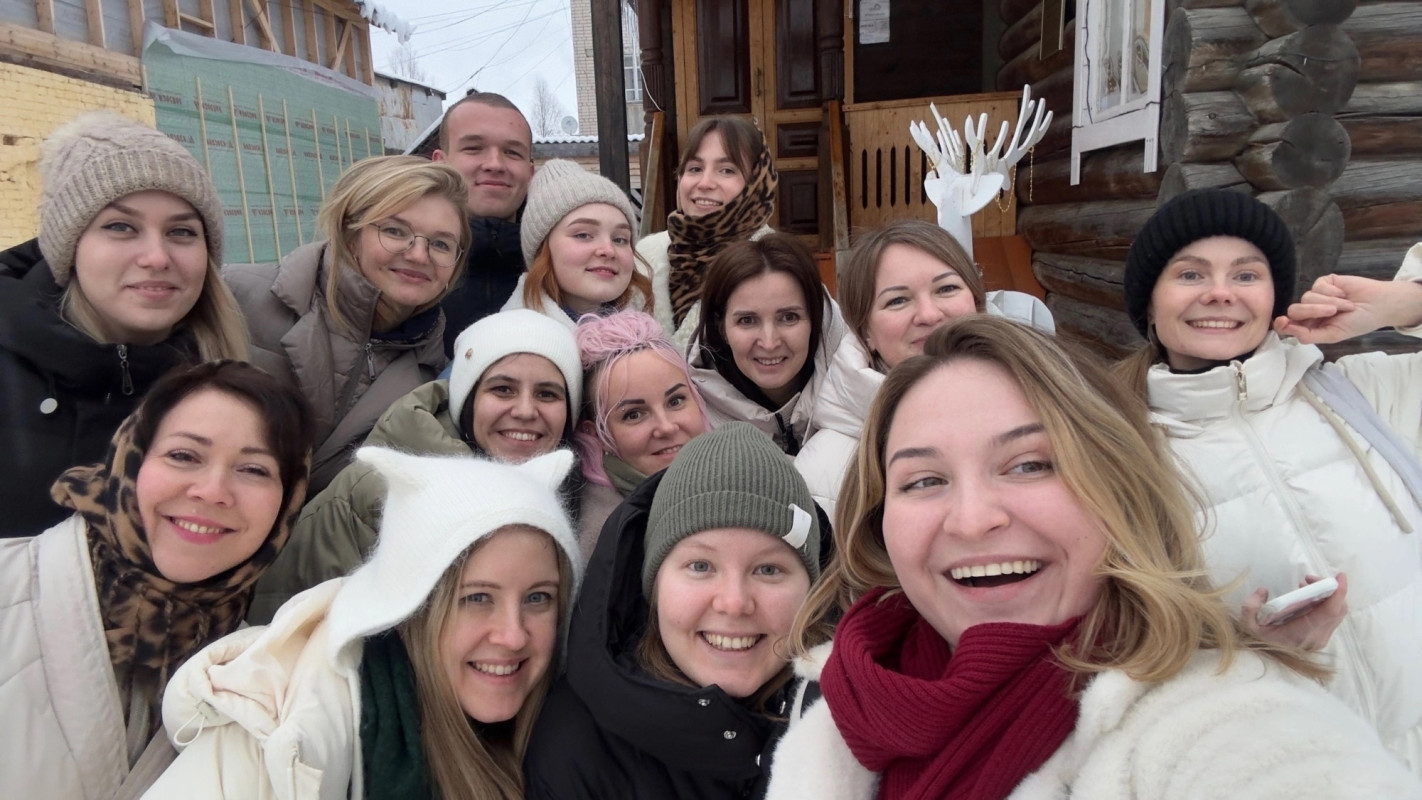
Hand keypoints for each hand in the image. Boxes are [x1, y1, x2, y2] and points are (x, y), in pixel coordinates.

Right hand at [1240, 572, 1347, 650]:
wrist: (1266, 661)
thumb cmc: (1258, 642)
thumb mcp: (1248, 625)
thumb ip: (1250, 607)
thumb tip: (1263, 591)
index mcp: (1304, 633)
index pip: (1330, 611)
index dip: (1339, 592)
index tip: (1339, 576)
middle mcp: (1318, 637)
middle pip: (1338, 609)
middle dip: (1329, 588)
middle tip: (1308, 578)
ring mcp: (1322, 638)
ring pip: (1337, 612)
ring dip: (1328, 595)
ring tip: (1305, 585)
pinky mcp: (1322, 637)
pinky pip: (1332, 616)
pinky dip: (1326, 602)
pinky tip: (1307, 596)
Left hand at [1275, 275, 1421, 343]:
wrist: (1378, 305)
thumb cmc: (1358, 323)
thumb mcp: (1334, 335)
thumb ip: (1310, 336)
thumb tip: (1289, 331)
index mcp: (1310, 326)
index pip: (1288, 325)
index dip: (1282, 324)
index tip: (1282, 321)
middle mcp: (1310, 311)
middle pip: (1295, 310)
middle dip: (1313, 311)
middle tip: (1333, 312)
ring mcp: (1316, 296)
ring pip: (1307, 297)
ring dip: (1329, 302)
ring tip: (1346, 305)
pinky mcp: (1324, 283)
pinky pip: (1318, 286)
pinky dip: (1333, 291)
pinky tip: (1344, 294)